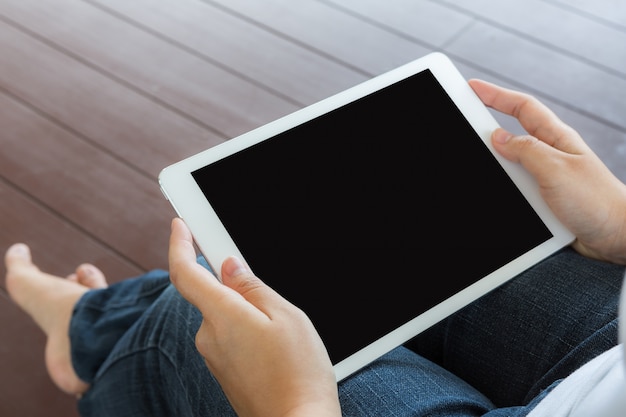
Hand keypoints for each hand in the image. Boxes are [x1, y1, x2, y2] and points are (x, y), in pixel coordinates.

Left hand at [168, 218, 341, 416]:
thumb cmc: (298, 372)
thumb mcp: (285, 316)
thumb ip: (252, 287)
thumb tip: (229, 268)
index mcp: (222, 316)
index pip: (185, 272)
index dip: (180, 245)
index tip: (180, 226)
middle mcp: (209, 337)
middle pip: (211, 294)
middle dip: (236, 286)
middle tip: (269, 294)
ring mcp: (214, 357)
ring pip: (225, 317)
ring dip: (247, 313)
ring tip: (283, 331)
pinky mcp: (223, 372)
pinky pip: (229, 337)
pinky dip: (247, 331)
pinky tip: (275, 347)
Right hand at [469, 79, 625, 264]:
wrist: (617, 236)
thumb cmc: (598, 202)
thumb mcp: (556, 169)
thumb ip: (526, 150)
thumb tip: (498, 138)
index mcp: (556, 139)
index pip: (522, 107)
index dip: (496, 95)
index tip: (473, 88)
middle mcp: (550, 156)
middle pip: (511, 136)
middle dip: (486, 134)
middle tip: (463, 130)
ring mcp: (546, 179)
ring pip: (510, 168)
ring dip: (497, 172)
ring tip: (482, 172)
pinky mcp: (543, 201)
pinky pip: (515, 192)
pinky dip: (504, 193)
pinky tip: (500, 199)